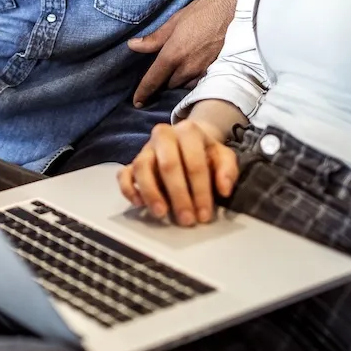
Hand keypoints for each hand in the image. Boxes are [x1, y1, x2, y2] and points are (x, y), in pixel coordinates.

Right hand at [117, 120, 238, 226]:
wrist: (188, 141)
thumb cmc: (205, 153)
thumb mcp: (223, 156)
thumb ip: (227, 170)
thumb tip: (223, 189)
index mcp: (188, 131)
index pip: (195, 162)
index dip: (200, 190)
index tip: (204, 214)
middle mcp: (163, 135)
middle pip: (168, 164)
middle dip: (178, 195)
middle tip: (186, 219)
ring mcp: (145, 149)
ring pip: (142, 167)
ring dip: (151, 193)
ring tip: (162, 213)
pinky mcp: (132, 162)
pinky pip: (123, 174)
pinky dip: (128, 189)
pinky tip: (139, 203)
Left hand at [127, 0, 239, 106]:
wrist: (236, 12)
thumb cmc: (205, 12)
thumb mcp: (175, 21)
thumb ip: (154, 38)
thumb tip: (133, 46)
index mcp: (173, 54)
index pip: (153, 80)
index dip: (143, 92)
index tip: (137, 102)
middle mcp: (187, 68)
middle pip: (169, 84)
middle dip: (163, 81)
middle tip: (162, 72)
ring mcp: (202, 71)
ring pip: (184, 84)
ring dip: (178, 80)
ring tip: (179, 69)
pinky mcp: (215, 71)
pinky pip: (198, 81)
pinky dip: (192, 78)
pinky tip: (194, 68)